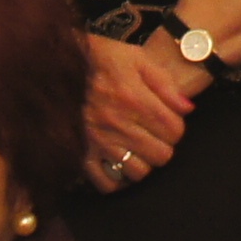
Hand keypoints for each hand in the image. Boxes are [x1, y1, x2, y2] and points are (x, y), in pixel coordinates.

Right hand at [81, 33, 202, 191]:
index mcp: (135, 99)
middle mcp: (119, 124)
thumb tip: (188, 107)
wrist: (53, 64)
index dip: (176, 126)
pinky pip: (106, 183)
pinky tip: (117, 163)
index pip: (175, 130)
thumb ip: (164, 83)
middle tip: (153, 134)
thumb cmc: (95, 58)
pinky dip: (116, 179)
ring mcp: (98, 142)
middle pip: (162, 155)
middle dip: (163, 145)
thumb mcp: (134, 57)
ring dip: (142, 161)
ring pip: (138, 172)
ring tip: (136, 148)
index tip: (167, 120)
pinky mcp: (80, 153)